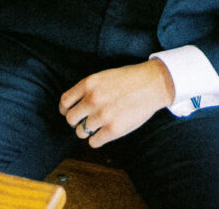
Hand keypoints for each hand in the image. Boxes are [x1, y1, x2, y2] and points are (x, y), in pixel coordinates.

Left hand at [58, 59, 174, 148]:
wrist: (152, 84)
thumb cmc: (129, 80)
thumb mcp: (104, 77)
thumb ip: (88, 90)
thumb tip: (74, 106)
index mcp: (88, 84)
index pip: (65, 102)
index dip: (65, 110)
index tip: (69, 112)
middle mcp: (92, 99)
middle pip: (70, 119)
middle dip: (76, 121)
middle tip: (86, 120)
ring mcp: (103, 115)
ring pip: (81, 132)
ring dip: (87, 131)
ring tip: (98, 126)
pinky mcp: (113, 129)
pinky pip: (94, 142)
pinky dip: (97, 139)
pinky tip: (104, 133)